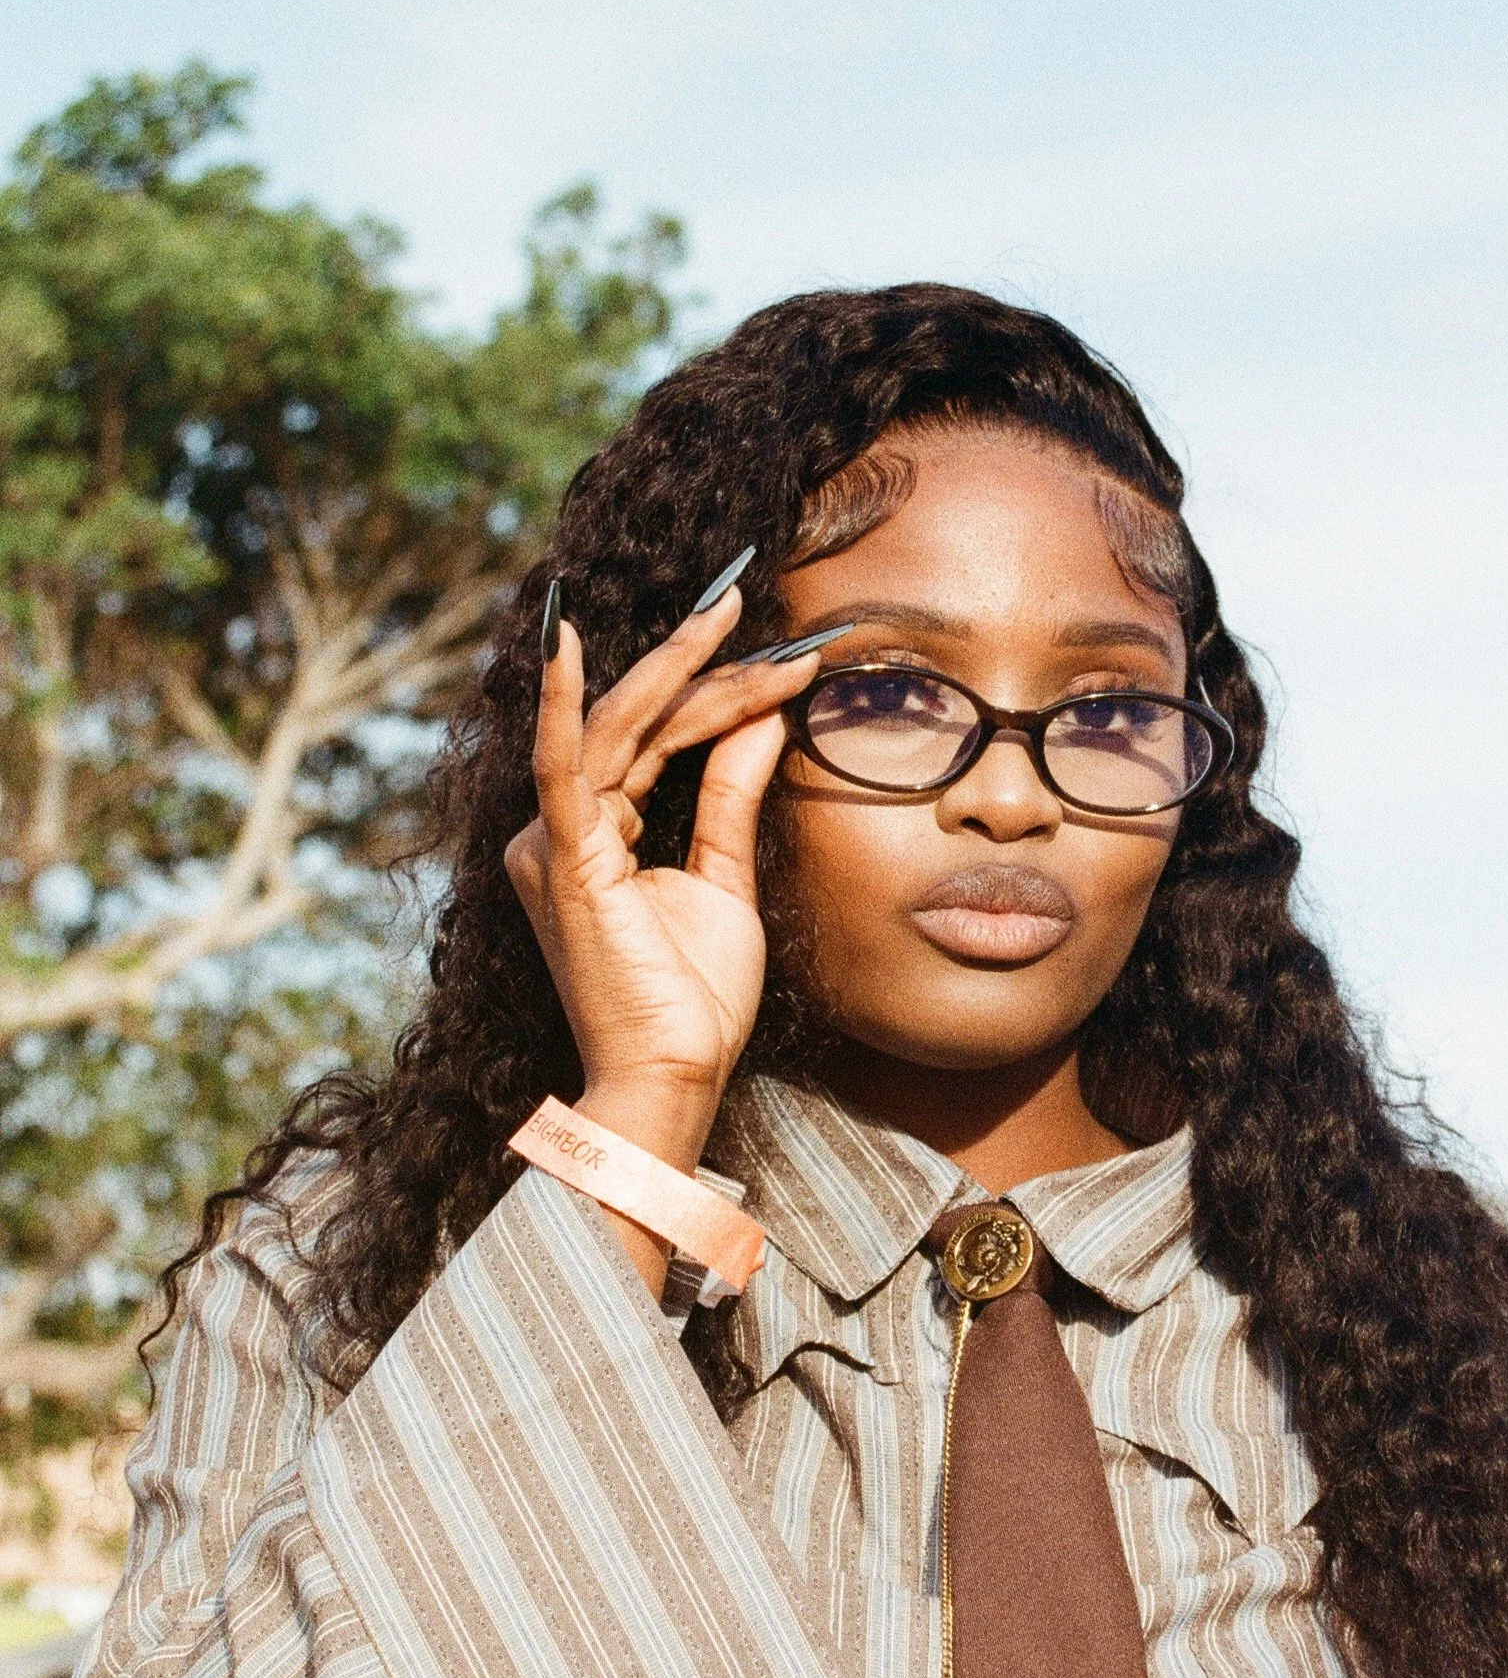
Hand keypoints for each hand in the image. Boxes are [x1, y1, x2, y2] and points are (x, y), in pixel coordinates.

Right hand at [504, 579, 828, 1170]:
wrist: (676, 1075)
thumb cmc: (692, 1000)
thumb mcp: (724, 879)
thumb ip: (730, 796)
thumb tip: (760, 720)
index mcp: (592, 836)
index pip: (655, 742)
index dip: (717, 694)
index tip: (782, 659)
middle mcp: (558, 831)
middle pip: (638, 725)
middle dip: (700, 665)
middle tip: (747, 602)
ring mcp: (553, 843)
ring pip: (619, 730)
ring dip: (677, 673)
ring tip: (727, 617)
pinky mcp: (563, 859)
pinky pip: (561, 767)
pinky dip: (561, 704)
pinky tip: (567, 641)